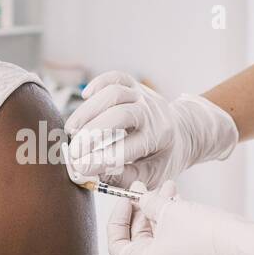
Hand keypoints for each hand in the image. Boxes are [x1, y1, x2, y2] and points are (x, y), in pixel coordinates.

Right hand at [63, 71, 237, 188]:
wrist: (182, 132)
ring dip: (88, 111)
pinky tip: (85, 98)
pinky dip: (97, 84)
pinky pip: (114, 77)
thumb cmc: (162, 157)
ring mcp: (142, 96)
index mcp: (159, 138)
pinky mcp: (133, 85)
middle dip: (91, 134)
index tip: (80, 168)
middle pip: (120, 115)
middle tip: (73, 152)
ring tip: (71, 131)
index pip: (126, 149)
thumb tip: (95, 173)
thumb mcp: (152, 175)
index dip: (100, 159)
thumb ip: (125, 178)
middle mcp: (152, 113)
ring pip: (113, 93)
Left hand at [107, 181, 253, 254]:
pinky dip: (178, 228)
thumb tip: (140, 195)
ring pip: (162, 243)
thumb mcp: (171, 210)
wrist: (249, 251)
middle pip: (141, 243)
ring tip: (172, 191)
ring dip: (163, 216)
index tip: (128, 200)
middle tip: (151, 190)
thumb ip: (149, 202)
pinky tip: (186, 207)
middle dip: (144, 213)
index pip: (117, 246)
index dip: (118, 220)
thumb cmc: (209, 234)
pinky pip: (180, 249)